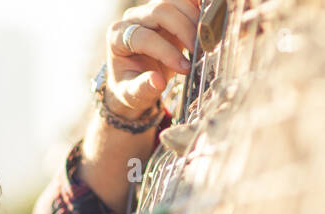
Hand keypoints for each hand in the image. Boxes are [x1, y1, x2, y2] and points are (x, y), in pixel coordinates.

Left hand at [106, 0, 199, 118]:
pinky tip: (208, 19)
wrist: (136, 78)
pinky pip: (183, 1)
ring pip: (174, 1)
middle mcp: (131, 19)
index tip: (185, 68)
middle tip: (198, 51)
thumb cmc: (131, 85)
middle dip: (183, 29)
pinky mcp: (166, 9)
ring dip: (194, 17)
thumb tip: (157, 82)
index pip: (144, 37)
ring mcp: (149, 10)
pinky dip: (197, 6)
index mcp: (117, 38)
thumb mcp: (132, 94)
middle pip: (160, 11)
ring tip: (205, 39)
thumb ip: (142, 88)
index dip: (166, 51)